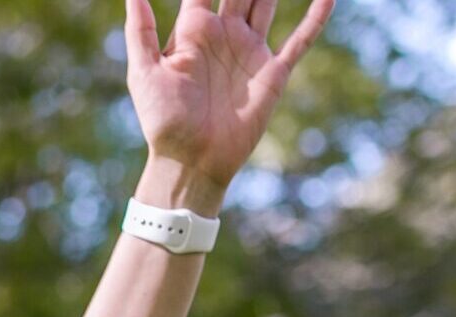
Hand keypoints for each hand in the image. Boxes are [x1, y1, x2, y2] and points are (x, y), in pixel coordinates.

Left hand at [124, 0, 334, 197]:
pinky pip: (299, 40)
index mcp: (194, 31)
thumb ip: (140, 31)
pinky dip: (315, 17)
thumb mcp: (144, 72)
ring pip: (268, 3)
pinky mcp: (272, 74)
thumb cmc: (162, 121)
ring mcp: (250, 52)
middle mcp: (225, 35)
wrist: (191, 161)